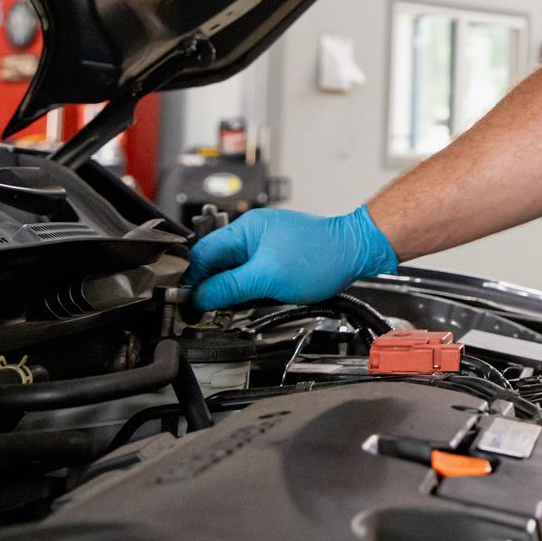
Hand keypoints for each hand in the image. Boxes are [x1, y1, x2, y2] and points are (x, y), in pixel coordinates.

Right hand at [182, 205, 399, 309]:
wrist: (355, 252)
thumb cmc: (321, 256)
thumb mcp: (267, 277)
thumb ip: (229, 287)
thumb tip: (199, 297)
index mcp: (244, 230)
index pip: (202, 255)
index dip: (190, 280)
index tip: (186, 302)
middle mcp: (251, 234)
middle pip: (215, 264)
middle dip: (209, 288)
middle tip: (204, 311)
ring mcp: (264, 245)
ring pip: (232, 272)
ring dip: (228, 290)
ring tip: (227, 307)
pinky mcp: (275, 258)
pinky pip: (249, 275)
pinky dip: (245, 290)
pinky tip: (249, 301)